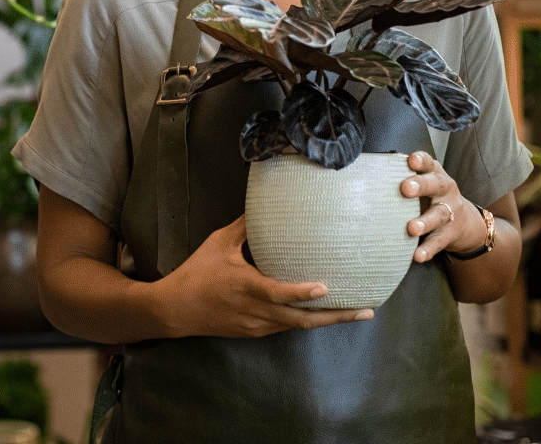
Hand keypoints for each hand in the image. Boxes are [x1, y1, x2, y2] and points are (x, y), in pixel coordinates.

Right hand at [151, 216, 375, 337]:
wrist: (175, 310)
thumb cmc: (196, 273)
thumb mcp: (218, 244)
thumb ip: (245, 228)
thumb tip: (266, 208)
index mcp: (246, 287)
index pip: (279, 293)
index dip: (302, 293)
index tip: (325, 288)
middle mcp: (256, 311)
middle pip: (302, 320)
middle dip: (336, 317)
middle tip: (365, 310)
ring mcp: (257, 325)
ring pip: (298, 326)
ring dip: (327, 321)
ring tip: (356, 312)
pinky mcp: (255, 332)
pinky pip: (286, 327)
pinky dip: (306, 320)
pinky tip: (322, 313)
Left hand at [400, 151, 484, 261]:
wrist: (464, 222)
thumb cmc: (431, 197)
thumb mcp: (423, 183)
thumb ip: (403, 177)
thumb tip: (367, 174)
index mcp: (435, 174)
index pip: (429, 163)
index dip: (421, 160)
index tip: (412, 160)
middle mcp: (445, 190)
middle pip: (436, 185)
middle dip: (421, 185)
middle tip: (405, 188)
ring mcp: (450, 212)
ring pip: (438, 215)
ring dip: (425, 221)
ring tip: (412, 228)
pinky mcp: (450, 233)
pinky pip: (438, 241)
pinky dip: (428, 249)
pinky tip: (418, 255)